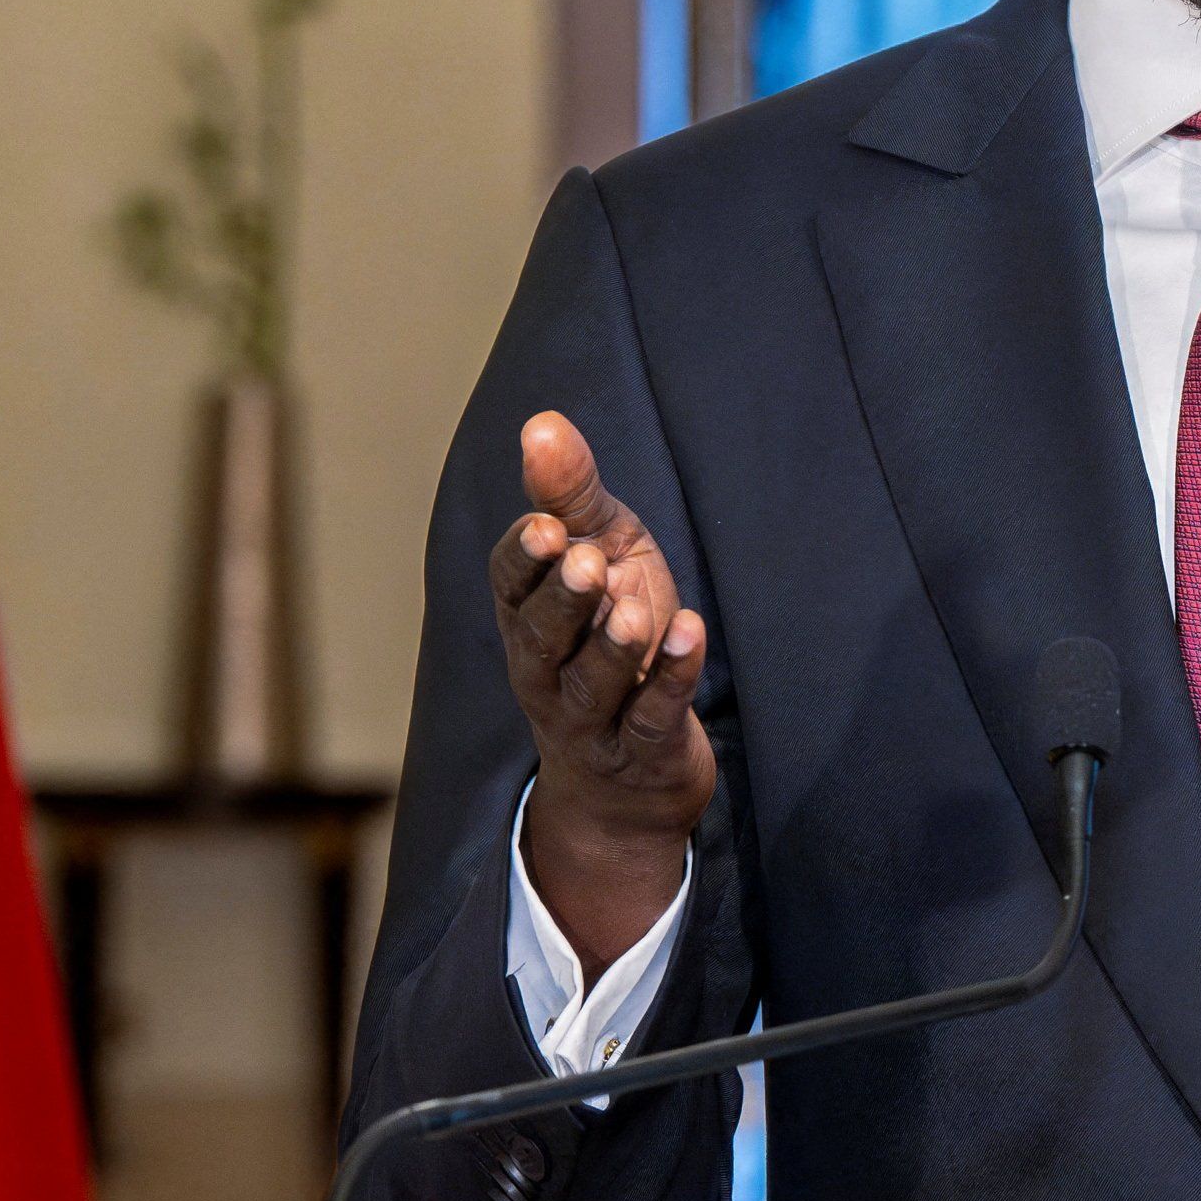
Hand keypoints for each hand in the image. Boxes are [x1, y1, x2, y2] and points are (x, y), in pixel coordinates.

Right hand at [493, 411, 715, 967]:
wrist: (628, 778)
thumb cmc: (608, 636)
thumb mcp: (599, 553)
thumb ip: (570, 494)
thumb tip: (540, 422)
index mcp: (527, 616)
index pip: (510, 585)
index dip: (524, 559)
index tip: (545, 527)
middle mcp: (546, 670)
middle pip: (544, 636)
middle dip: (563, 598)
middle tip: (583, 560)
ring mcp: (592, 717)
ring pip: (593, 683)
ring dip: (614, 644)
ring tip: (635, 609)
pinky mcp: (642, 751)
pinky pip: (652, 718)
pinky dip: (671, 679)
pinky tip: (689, 636)